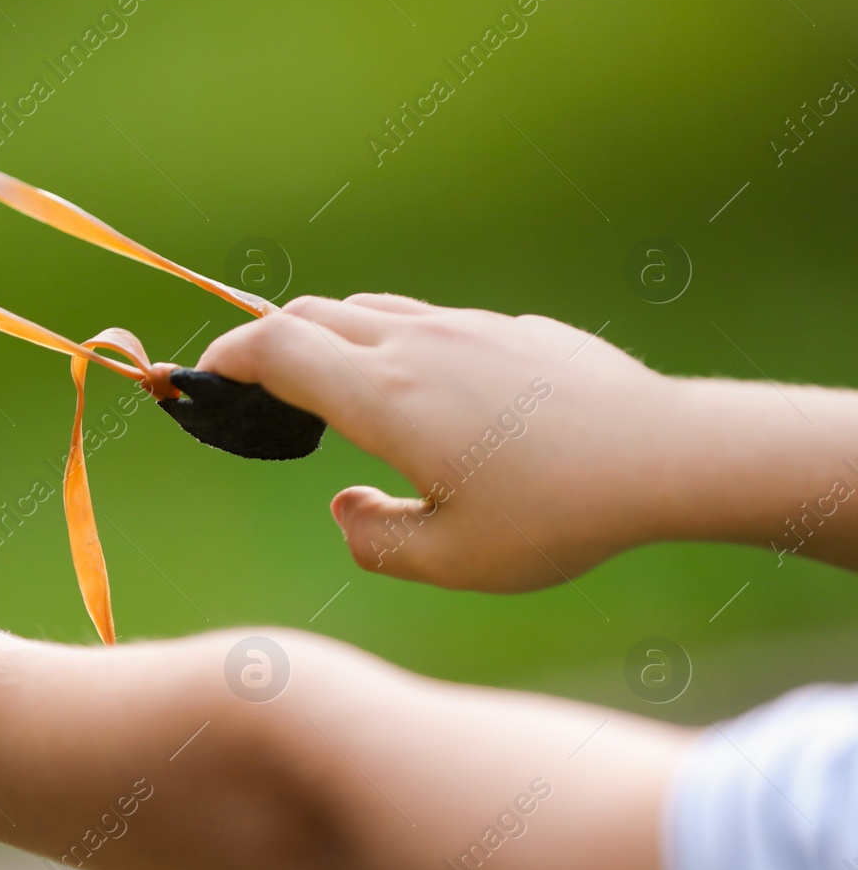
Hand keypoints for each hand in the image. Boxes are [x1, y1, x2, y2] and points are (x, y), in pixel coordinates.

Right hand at [199, 295, 677, 589]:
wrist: (669, 454)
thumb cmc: (557, 515)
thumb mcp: (449, 561)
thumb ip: (373, 539)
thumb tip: (345, 505)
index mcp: (383, 395)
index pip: (274, 348)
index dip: (224, 358)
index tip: (202, 380)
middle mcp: (415, 344)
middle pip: (311, 313)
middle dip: (265, 343)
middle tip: (254, 390)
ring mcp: (468, 327)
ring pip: (370, 308)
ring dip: (330, 338)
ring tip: (332, 392)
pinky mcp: (513, 328)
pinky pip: (430, 322)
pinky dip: (394, 344)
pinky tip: (427, 399)